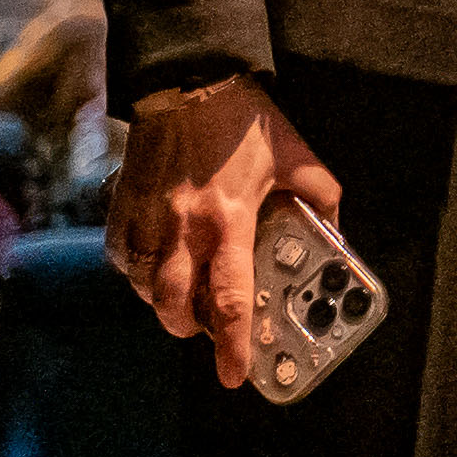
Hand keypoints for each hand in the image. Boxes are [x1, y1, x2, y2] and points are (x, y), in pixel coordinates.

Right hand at [108, 75, 341, 387]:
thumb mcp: (297, 155)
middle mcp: (183, 227)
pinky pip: (121, 260)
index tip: (235, 376)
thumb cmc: (244, 121)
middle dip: (192, 331)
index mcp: (229, 219)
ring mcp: (147, 219)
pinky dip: (137, 276)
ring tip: (186, 300)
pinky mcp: (122, 208)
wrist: (189, 80)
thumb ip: (320, 197)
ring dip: (165, 306)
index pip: (228, 298)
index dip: (232, 344)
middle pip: (175, 307)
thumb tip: (335, 232)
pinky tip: (156, 270)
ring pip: (144, 290)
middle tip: (209, 332)